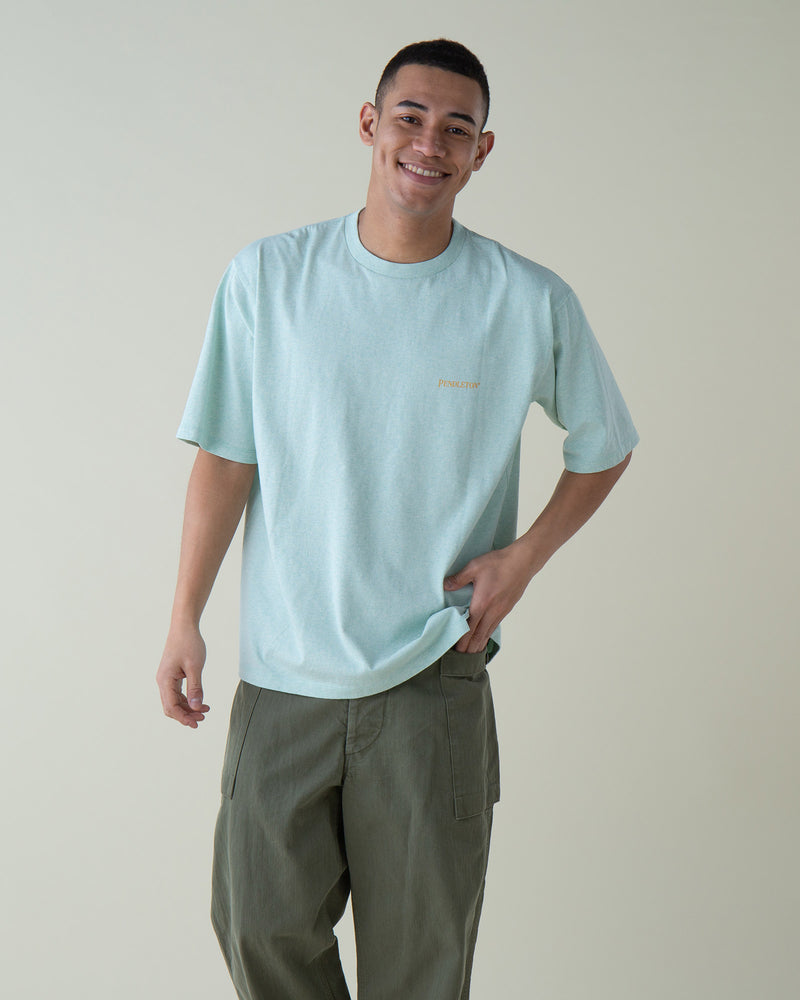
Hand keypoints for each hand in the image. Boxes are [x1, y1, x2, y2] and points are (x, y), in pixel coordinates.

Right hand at [156, 624, 209, 727]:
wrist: (184, 626)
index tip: (197, 723)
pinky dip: (188, 699)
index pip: (171, 707)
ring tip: (205, 711)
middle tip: (203, 719)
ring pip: (174, 701)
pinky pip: (177, 693)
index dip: (183, 718)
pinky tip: (200, 701)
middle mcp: (162, 681)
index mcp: (165, 680)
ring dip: (188, 708)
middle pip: (171, 706)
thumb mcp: (195, 667)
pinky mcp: (172, 675)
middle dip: (186, 715)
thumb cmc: (189, 643)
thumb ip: (195, 688)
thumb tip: (196, 707)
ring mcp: (166, 678)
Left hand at [443, 539, 538, 653]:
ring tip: (472, 653)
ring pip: (488, 631)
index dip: (462, 640)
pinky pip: (495, 625)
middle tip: (461, 658)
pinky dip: (488, 634)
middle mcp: (492, 610)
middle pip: (478, 634)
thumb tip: (445, 585)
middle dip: (470, 647)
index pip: (469, 627)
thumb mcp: (474, 566)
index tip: (456, 650)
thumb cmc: (498, 563)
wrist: (523, 561)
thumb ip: (459, 578)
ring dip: (479, 643)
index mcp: (482, 602)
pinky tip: (485, 637)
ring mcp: (501, 611)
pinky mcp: (507, 608)